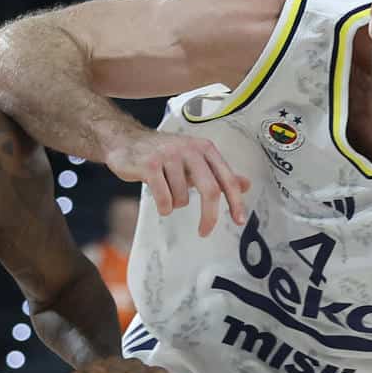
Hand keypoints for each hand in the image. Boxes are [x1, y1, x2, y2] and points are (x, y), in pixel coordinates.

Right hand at [104, 131, 251, 237]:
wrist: (126, 141)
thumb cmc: (163, 153)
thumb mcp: (194, 160)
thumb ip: (218, 173)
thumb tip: (245, 185)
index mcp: (204, 148)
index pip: (226, 178)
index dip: (236, 201)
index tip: (239, 220)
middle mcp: (189, 150)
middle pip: (210, 190)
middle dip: (209, 216)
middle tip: (205, 231)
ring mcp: (169, 156)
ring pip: (182, 198)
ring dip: (175, 204)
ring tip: (167, 192)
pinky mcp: (150, 166)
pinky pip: (164, 199)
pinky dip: (163, 206)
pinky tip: (159, 199)